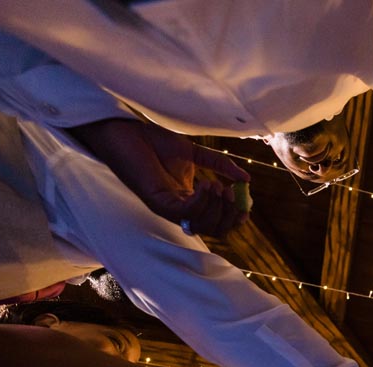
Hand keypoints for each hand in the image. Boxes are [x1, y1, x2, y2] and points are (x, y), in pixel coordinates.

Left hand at [69, 118, 250, 237]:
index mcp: (189, 199)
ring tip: (216, 185)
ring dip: (214, 208)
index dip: (233, 216)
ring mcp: (167, 207)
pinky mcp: (156, 201)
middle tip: (231, 192)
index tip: (246, 204)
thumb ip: (220, 166)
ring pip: (200, 225)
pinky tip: (205, 184)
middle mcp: (179, 208)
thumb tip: (246, 179)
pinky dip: (199, 203)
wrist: (126, 131)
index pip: (217, 220)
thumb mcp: (195, 153)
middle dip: (228, 214)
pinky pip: (183, 213)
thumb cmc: (154, 141)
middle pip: (212, 229)